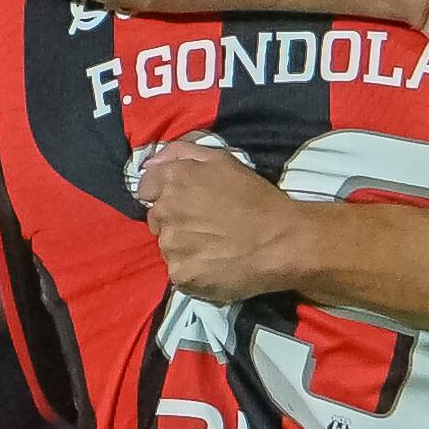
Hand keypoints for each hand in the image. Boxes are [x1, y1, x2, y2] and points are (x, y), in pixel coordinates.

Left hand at [139, 138, 311, 304]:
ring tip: (215, 247)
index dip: (164, 194)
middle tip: (207, 226)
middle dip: (174, 221)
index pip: (146, 187)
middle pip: (156, 219)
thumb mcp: (223, 160)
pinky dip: (193, 271)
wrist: (282, 242)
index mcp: (174, 180)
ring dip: (184, 247)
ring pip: (167, 247)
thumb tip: (152, 162)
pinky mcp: (181, 274)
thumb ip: (183, 153)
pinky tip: (215, 265)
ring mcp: (171, 246)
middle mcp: (165, 211)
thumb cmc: (256, 198)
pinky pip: (179, 272)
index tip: (187, 203)